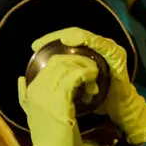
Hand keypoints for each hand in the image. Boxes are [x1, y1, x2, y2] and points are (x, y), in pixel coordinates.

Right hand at [18, 55, 99, 145]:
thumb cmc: (49, 138)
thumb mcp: (33, 114)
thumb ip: (25, 96)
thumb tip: (20, 79)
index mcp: (29, 89)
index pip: (47, 62)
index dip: (67, 61)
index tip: (82, 70)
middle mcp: (34, 88)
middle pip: (57, 60)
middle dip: (78, 61)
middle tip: (91, 72)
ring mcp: (45, 94)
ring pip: (66, 66)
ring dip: (84, 68)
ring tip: (94, 79)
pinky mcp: (59, 101)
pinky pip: (74, 77)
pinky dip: (86, 76)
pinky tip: (94, 85)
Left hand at [32, 27, 145, 145]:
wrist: (118, 110)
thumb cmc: (95, 101)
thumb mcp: (71, 89)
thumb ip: (57, 79)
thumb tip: (28, 77)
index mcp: (84, 55)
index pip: (65, 41)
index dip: (49, 41)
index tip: (34, 48)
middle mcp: (96, 49)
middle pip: (72, 35)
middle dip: (54, 38)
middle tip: (39, 44)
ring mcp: (107, 49)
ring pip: (85, 36)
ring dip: (69, 36)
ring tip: (56, 40)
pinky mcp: (116, 54)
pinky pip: (100, 43)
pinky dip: (85, 39)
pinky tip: (70, 40)